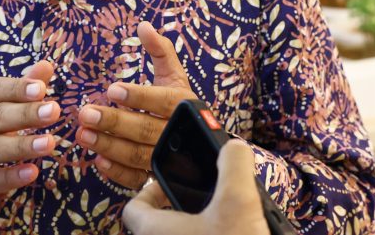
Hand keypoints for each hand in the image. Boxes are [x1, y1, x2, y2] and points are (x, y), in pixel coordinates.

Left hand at [75, 21, 196, 187]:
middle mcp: (178, 134)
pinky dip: (117, 172)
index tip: (112, 89)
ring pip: (137, 155)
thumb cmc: (179, 104)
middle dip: (113, 122)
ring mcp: (168, 159)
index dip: (138, 96)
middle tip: (84, 113)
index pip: (161, 101)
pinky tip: (97, 160)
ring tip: (82, 134)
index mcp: (183, 105)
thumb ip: (161, 51)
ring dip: (108, 145)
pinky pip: (137, 178)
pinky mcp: (157, 178)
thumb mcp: (174, 75)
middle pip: (145, 130)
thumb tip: (144, 25)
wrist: (201, 146)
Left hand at [122, 140, 271, 234]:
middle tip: (198, 207)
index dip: (149, 192)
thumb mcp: (240, 202)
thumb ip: (235, 166)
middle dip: (172, 217)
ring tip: (216, 227)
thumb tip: (234, 147)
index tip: (169, 185)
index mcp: (153, 233)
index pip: (134, 209)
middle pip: (152, 231)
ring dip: (185, 234)